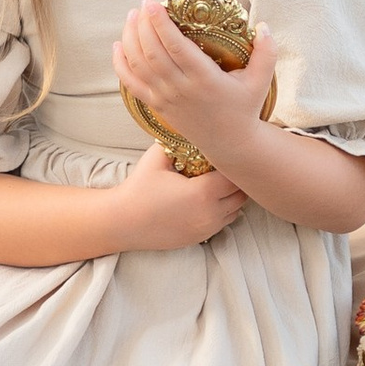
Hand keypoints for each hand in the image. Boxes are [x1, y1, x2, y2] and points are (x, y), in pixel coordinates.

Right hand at [101, 140, 246, 251]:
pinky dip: (222, 211)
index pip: (235, 176)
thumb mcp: (157, 158)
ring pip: (235, 211)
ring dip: (232, 197)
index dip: (233, 164)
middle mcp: (210, 214)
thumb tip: (193, 127)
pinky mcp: (200, 238)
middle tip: (225, 167)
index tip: (226, 154)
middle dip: (236, 180)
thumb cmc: (139, 189)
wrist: (123, 222)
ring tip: (218, 183)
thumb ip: (178, 142)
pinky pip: (223, 223)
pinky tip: (208, 200)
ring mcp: (206, 229)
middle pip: (241, 195)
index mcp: (203, 193)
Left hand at [114, 0, 278, 175]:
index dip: (160, 23)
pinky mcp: (157, 106)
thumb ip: (267, 52)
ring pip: (139, 65)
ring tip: (131, 16)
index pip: (175, 47)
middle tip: (143, 3)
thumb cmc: (245, 108)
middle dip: (142, 24)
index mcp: (204, 79)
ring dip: (131, 38)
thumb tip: (263, 25)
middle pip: (152, 52)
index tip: (153, 2)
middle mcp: (181, 88)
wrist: (229, 144)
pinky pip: (132, 84)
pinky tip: (118, 46)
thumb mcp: (261, 81)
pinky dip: (121, 64)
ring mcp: (166, 99)